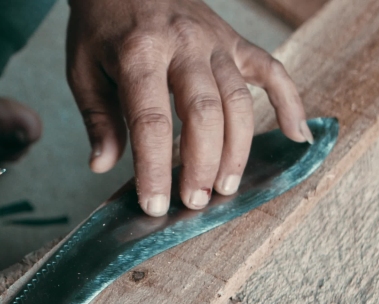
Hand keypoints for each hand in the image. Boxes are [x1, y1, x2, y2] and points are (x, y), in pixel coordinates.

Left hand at [67, 0, 312, 215]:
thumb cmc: (102, 25)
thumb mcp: (83, 69)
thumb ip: (98, 118)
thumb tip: (103, 166)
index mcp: (139, 52)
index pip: (151, 120)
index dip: (154, 168)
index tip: (154, 204)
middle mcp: (183, 44)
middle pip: (204, 112)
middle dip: (202, 163)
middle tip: (195, 201)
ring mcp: (214, 41)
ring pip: (238, 99)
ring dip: (236, 149)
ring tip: (224, 187)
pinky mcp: (234, 40)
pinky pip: (271, 70)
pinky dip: (289, 102)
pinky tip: (295, 135)